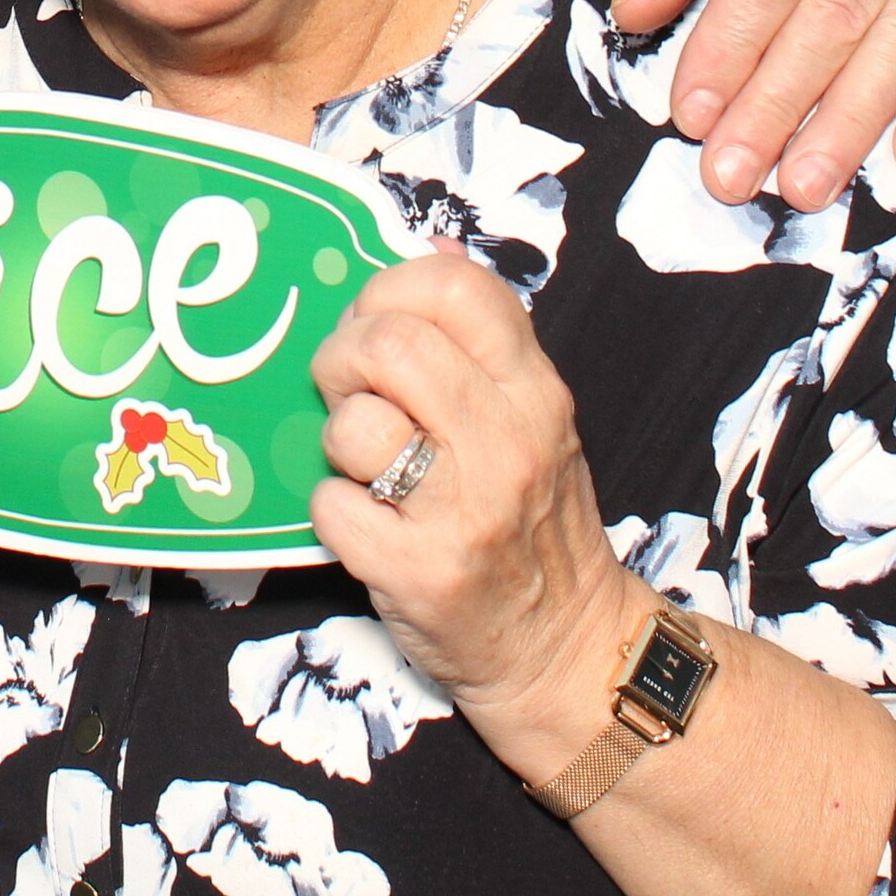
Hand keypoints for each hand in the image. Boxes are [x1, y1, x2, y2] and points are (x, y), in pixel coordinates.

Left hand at [306, 245, 642, 783]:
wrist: (565, 652)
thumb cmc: (533, 524)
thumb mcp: (533, 418)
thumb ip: (482, 337)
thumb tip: (431, 243)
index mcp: (535, 389)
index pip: (452, 285)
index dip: (389, 291)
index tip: (377, 326)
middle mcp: (509, 441)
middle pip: (387, 344)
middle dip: (342, 359)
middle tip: (349, 393)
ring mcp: (466, 511)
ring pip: (353, 425)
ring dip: (337, 443)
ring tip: (368, 467)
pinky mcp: (422, 574)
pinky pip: (330, 505)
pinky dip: (331, 512)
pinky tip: (367, 524)